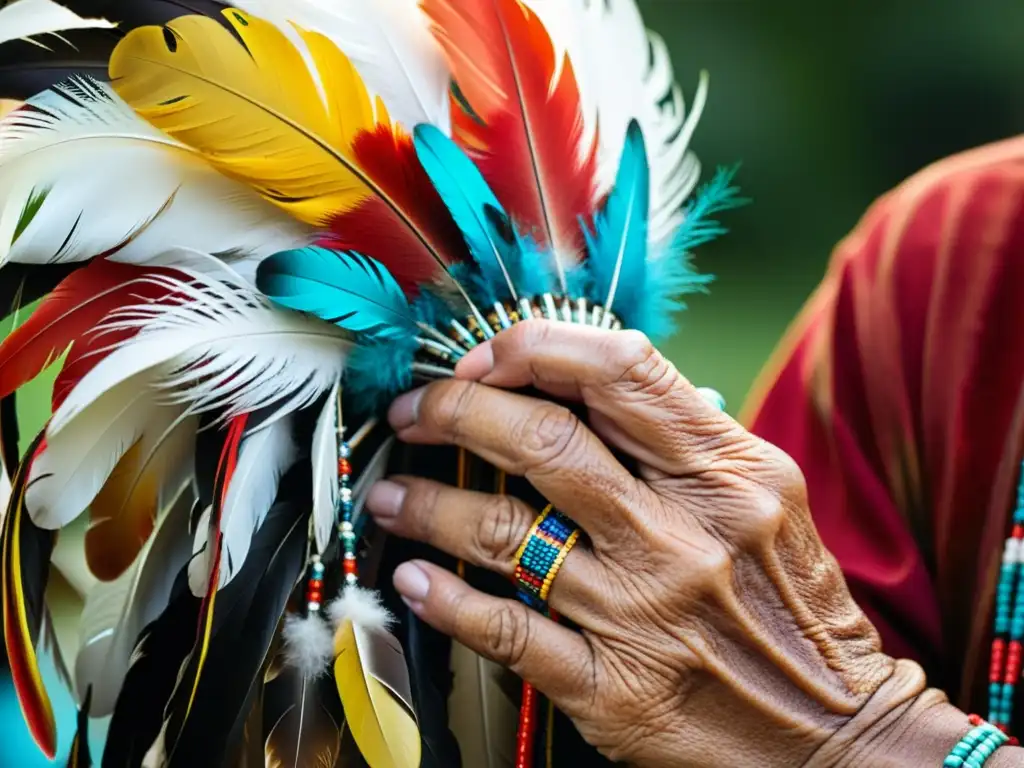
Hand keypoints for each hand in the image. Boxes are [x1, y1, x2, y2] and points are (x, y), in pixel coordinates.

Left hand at [366, 321, 943, 766]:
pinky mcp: (614, 688)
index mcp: (726, 472)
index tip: (481, 361)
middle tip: (413, 413)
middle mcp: (682, 533)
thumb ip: (685, 438)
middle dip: (453, 410)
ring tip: (390, 494)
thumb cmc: (793, 605)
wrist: (840, 735)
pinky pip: (506, 631)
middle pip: (540, 439)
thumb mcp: (767, 497)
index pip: (614, 369)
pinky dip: (447, 599)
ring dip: (428, 503)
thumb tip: (588, 382)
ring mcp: (643, 611)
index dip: (529, 349)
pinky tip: (414, 579)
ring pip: (504, 530)